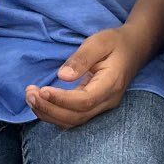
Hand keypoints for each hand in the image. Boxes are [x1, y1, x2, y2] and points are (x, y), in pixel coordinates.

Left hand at [25, 27, 140, 127]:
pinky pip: (73, 118)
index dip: (62, 100)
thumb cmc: (115, 42)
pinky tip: (40, 103)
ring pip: (73, 121)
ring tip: (30, 97)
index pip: (84, 101)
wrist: (133, 49)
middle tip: (29, 93)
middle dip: (50, 109)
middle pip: (77, 116)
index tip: (42, 90)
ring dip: (49, 114)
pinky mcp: (94, 107)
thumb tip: (62, 76)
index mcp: (111, 84)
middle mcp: (108, 101)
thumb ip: (82, 58)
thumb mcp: (99, 42)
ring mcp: (102, 107)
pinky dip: (54, 114)